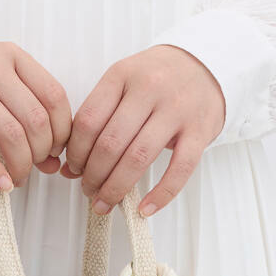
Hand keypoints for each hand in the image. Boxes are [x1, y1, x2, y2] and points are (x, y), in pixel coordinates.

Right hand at [0, 40, 72, 191]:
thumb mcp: (0, 83)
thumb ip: (29, 114)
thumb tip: (52, 163)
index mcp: (11, 56)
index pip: (53, 96)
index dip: (62, 130)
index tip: (56, 149)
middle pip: (35, 119)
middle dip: (42, 151)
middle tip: (36, 165)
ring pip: (10, 134)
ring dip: (21, 165)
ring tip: (19, 176)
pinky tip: (3, 183)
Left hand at [59, 44, 224, 216]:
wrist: (205, 66)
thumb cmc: (156, 80)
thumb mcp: (123, 84)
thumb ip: (98, 119)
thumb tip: (70, 168)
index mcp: (122, 75)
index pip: (88, 121)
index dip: (75, 152)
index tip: (72, 169)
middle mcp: (149, 89)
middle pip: (110, 143)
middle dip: (93, 175)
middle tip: (88, 190)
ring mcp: (177, 109)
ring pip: (138, 158)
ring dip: (116, 188)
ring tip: (105, 203)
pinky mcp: (200, 130)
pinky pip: (179, 169)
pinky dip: (160, 195)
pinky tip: (143, 209)